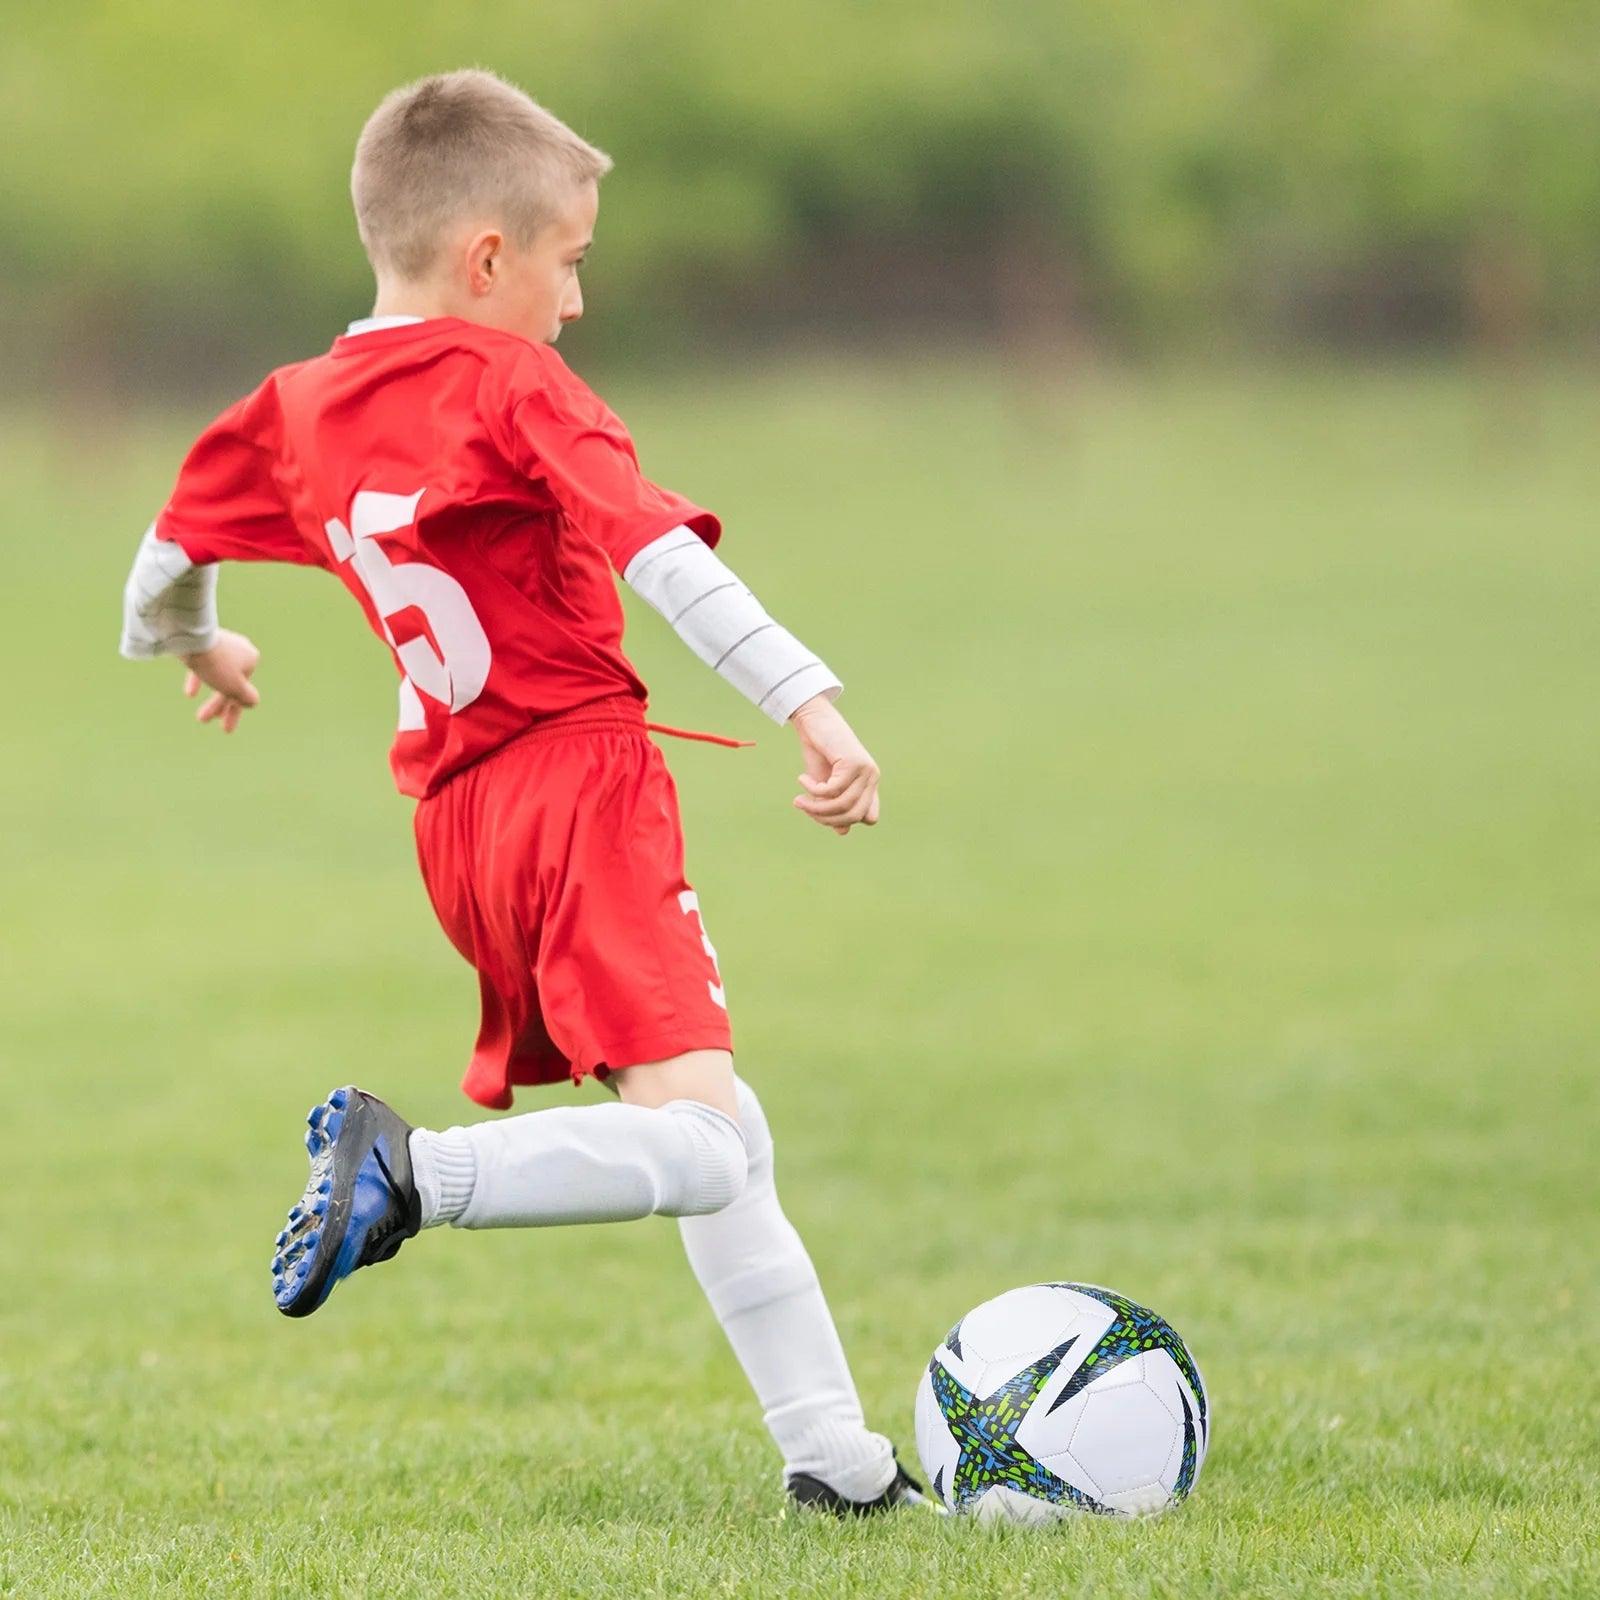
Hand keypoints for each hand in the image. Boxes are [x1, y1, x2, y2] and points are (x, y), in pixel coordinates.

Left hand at [180, 629, 259, 733]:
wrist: (190, 637)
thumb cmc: (215, 663)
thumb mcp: (235, 687)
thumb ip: (247, 697)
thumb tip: (253, 702)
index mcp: (251, 659)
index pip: (244, 691)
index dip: (234, 711)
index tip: (225, 728)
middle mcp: (240, 650)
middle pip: (229, 684)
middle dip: (218, 706)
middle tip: (204, 722)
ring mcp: (222, 645)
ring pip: (216, 676)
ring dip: (208, 696)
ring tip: (200, 715)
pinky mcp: (203, 642)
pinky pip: (203, 665)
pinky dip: (198, 680)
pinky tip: (190, 693)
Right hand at [790, 695, 879, 834]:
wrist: (814, 720)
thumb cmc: (819, 751)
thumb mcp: (825, 785)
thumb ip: (833, 806)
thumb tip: (843, 832)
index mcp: (869, 784)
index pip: (869, 818)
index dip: (845, 820)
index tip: (822, 812)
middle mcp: (873, 778)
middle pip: (854, 816)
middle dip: (826, 819)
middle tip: (803, 807)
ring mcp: (866, 770)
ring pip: (843, 805)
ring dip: (816, 808)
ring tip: (798, 800)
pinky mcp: (855, 762)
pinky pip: (833, 790)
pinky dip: (813, 789)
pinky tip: (802, 779)